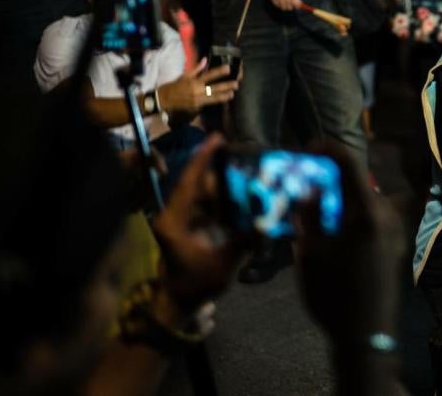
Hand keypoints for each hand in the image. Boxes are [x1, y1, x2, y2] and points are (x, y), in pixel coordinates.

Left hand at [152, 134, 245, 312]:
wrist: (178, 305)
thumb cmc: (194, 286)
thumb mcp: (222, 265)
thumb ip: (244, 243)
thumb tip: (267, 225)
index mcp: (174, 220)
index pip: (188, 182)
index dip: (203, 158)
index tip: (217, 138)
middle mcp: (175, 214)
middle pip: (202, 185)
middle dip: (226, 175)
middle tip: (251, 166)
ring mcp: (183, 219)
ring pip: (208, 195)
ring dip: (229, 190)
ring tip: (254, 184)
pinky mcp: (191, 226)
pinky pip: (211, 207)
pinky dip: (228, 203)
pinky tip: (247, 202)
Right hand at [156, 59, 238, 114]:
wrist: (163, 100)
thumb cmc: (174, 86)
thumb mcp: (184, 75)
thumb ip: (196, 69)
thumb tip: (205, 60)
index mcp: (193, 81)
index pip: (209, 75)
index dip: (219, 72)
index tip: (228, 68)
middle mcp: (196, 91)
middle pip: (214, 88)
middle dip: (226, 86)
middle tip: (236, 84)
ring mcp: (197, 100)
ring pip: (213, 98)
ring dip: (223, 96)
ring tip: (232, 94)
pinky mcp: (196, 107)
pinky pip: (208, 103)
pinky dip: (216, 101)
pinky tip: (224, 100)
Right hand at [263, 0, 301, 10]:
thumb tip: (298, 2)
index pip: (296, 3)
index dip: (298, 5)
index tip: (298, 5)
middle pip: (289, 7)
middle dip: (292, 6)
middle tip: (292, 3)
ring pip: (283, 7)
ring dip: (286, 6)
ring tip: (287, 2)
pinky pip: (277, 5)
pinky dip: (280, 5)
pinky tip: (281, 1)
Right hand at [295, 143, 404, 344]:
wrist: (366, 335)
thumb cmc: (334, 293)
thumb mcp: (311, 253)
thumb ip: (310, 214)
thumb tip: (311, 187)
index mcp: (368, 211)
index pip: (349, 163)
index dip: (327, 148)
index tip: (308, 147)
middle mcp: (388, 215)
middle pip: (358, 182)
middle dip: (331, 176)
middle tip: (306, 181)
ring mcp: (396, 230)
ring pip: (365, 200)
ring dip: (342, 197)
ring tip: (316, 206)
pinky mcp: (395, 245)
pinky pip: (372, 217)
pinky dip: (352, 214)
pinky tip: (333, 227)